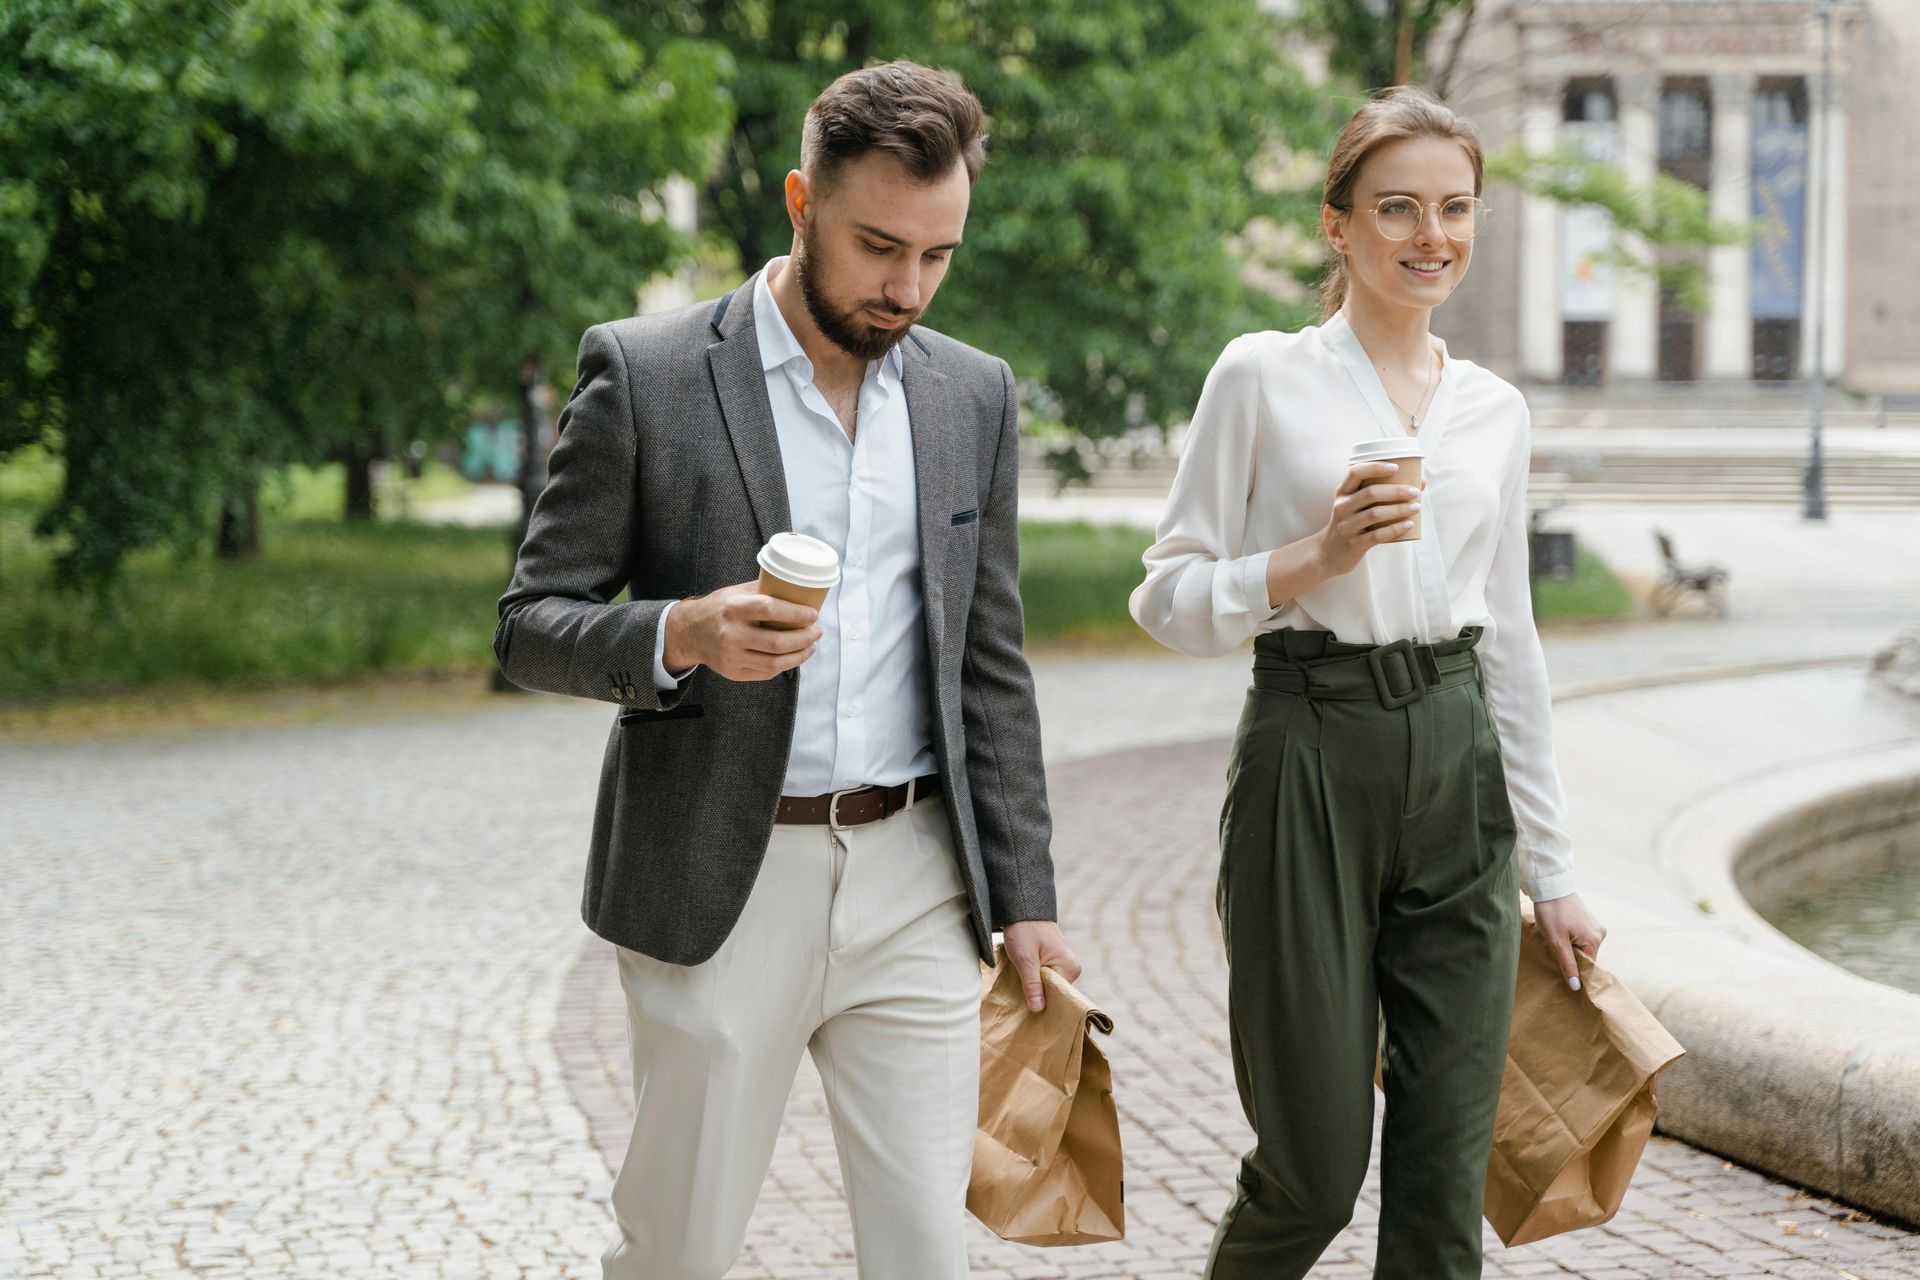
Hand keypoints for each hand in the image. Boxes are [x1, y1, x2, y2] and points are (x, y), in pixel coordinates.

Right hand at [663, 580, 822, 680]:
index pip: (770, 610)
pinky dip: (785, 665)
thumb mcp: (737, 593)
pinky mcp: (733, 672)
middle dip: (805, 638)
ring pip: (775, 663)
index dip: (796, 613)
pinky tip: (794, 656)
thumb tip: (798, 589)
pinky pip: (766, 673)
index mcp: (734, 608)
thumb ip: (764, 591)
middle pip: (777, 642)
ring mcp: (732, 656)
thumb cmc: (719, 608)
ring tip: (811, 646)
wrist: (690, 632)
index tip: (813, 614)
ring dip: (800, 655)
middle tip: (817, 631)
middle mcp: (732, 634)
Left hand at [1002, 920, 1081, 1012]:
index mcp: (1069, 968)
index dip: (1045, 1005)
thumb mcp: (1025, 959)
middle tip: (1022, 1001)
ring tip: (1021, 990)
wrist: (1022, 909)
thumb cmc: (1024, 931)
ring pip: (1049, 986)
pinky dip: (1036, 981)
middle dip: (1039, 997)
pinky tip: (1024, 981)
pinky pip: (1047, 978)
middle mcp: (1071, 968)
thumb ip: (1032, 984)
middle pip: (1055, 993)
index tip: (1030, 1013)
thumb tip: (1038, 1009)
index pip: (1060, 998)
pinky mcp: (1055, 961)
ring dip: (1035, 988)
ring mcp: (1064, 964)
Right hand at [1314, 464, 1425, 577]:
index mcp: (1342, 493)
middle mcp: (1342, 507)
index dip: (1375, 467)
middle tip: (1415, 491)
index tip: (1395, 467)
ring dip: (1399, 509)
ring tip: (1416, 507)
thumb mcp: (1354, 506)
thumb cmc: (1351, 523)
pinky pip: (1377, 535)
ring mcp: (1347, 526)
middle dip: (1396, 490)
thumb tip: (1421, 482)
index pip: (1355, 472)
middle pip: (1370, 493)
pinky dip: (1395, 529)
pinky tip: (1409, 525)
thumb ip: (1379, 494)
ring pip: (1375, 514)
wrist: (1329, 553)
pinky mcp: (1354, 544)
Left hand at [1533, 893, 1607, 991]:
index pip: (1588, 966)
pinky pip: (1581, 937)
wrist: (1550, 887)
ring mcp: (1595, 926)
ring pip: (1582, 947)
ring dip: (1569, 947)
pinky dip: (1571, 938)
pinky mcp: (1589, 920)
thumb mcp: (1557, 941)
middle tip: (1555, 949)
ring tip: (1557, 937)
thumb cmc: (1552, 913)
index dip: (1575, 970)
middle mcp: (1600, 934)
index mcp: (1595, 940)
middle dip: (1570, 956)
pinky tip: (1560, 931)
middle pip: (1585, 956)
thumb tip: (1577, 986)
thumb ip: (1568, 964)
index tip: (1562, 972)